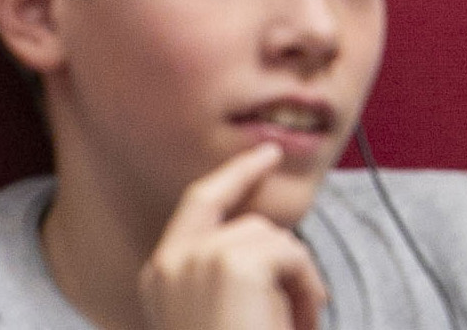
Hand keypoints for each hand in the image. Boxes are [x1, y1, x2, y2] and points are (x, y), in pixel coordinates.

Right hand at [139, 144, 327, 329]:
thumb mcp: (217, 310)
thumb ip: (226, 271)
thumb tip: (267, 231)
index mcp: (160, 276)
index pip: (197, 203)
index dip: (232, 175)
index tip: (262, 153)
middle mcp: (172, 261)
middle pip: (237, 208)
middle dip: (263, 201)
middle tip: (284, 194)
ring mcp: (202, 257)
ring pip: (274, 238)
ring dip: (297, 277)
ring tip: (299, 322)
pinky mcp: (235, 262)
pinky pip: (292, 254)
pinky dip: (307, 286)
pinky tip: (302, 323)